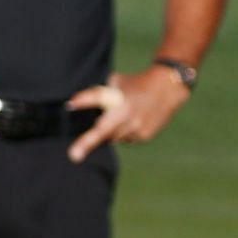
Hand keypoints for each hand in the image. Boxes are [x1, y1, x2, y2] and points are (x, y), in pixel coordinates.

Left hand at [66, 66, 189, 161]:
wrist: (167, 89)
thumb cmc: (136, 83)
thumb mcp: (117, 81)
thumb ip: (101, 93)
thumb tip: (78, 103)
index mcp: (120, 96)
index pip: (98, 96)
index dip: (84, 100)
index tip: (71, 104)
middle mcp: (128, 112)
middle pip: (103, 130)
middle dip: (87, 142)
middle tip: (73, 156)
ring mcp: (136, 126)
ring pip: (114, 137)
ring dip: (112, 131)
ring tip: (124, 117)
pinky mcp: (144, 136)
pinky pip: (126, 139)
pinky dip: (125, 133)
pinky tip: (134, 122)